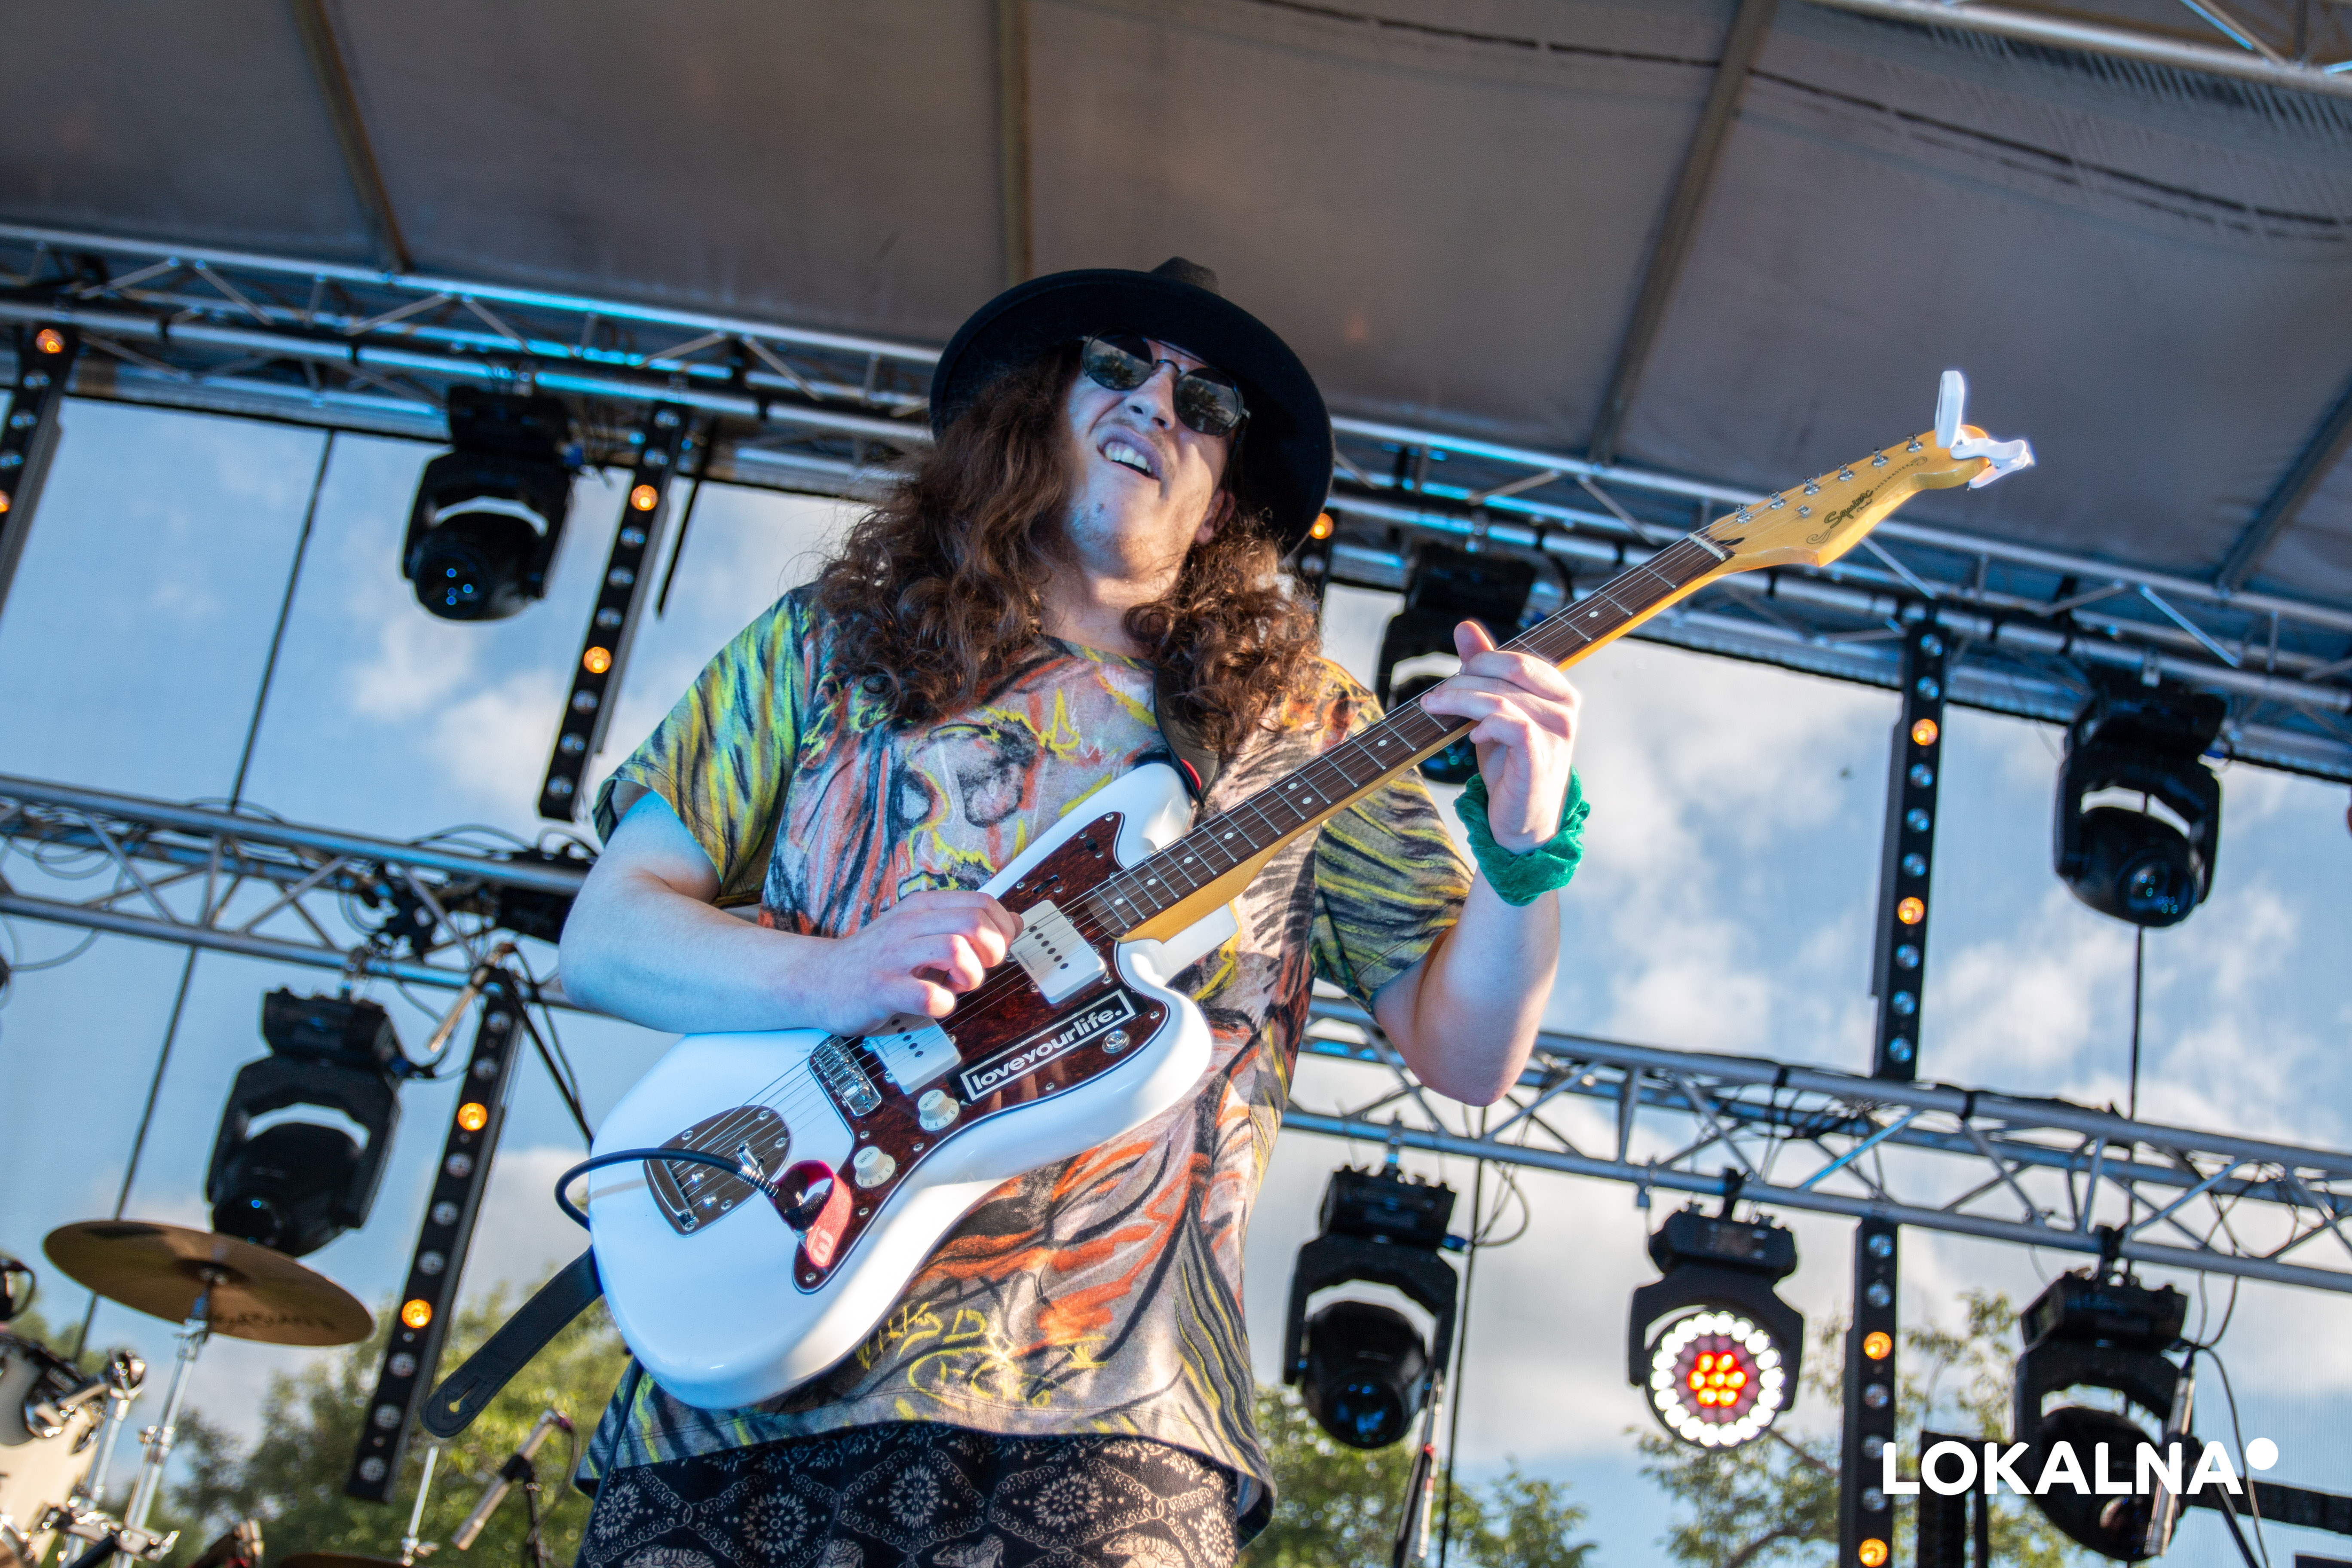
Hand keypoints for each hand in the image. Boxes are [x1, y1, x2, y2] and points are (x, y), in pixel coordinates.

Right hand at [811, 890, 1023, 1031]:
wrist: (819, 978)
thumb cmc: (875, 959)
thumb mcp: (921, 931)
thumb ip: (964, 924)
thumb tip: (1013, 922)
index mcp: (922, 908)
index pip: (983, 902)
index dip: (1001, 929)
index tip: (991, 950)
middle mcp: (909, 925)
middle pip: (975, 922)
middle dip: (991, 951)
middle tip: (977, 969)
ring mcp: (894, 955)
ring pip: (955, 949)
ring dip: (970, 975)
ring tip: (957, 985)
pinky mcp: (882, 987)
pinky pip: (928, 995)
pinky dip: (943, 1004)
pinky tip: (936, 1004)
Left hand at [1416, 620, 1581, 852]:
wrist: (1523, 822)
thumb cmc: (1510, 766)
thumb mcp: (1494, 712)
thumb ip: (1484, 670)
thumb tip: (1465, 627)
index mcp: (1559, 691)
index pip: (1518, 658)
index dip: (1482, 660)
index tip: (1455, 677)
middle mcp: (1565, 708)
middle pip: (1508, 671)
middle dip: (1464, 678)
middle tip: (1435, 696)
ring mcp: (1557, 732)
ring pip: (1500, 697)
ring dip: (1459, 699)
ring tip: (1435, 709)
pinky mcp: (1540, 755)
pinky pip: (1508, 723)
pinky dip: (1482, 722)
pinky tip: (1471, 736)